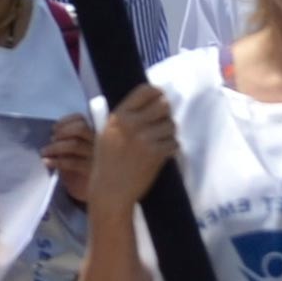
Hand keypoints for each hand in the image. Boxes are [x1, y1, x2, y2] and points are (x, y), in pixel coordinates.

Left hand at [41, 116, 94, 200]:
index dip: (66, 121)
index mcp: (95, 133)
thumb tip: (51, 133)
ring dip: (55, 147)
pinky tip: (47, 162)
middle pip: (80, 128)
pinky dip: (56, 161)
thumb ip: (68, 139)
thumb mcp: (76, 150)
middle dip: (62, 132)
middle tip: (51, 140)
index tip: (54, 128)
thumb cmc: (80, 165)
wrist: (92, 189)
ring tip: (45, 152)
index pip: (81, 119)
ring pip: (74, 144)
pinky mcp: (91, 171)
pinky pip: (72, 162)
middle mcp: (99, 142)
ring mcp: (97, 157)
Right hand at [89, 85, 174, 206]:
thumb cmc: (107, 161)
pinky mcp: (156, 154)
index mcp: (118, 116)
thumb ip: (126, 117)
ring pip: (171, 125)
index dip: (157, 93)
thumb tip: (153, 102)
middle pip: (163, 105)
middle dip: (165, 114)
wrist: (110, 189)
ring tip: (159, 142)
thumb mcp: (108, 132)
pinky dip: (171, 148)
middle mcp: (132, 124)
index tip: (160, 99)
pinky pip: (174, 143)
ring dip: (169, 133)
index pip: (145, 91)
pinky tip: (161, 154)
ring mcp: (145, 138)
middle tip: (161, 124)